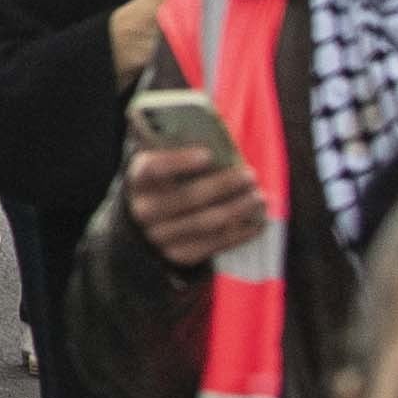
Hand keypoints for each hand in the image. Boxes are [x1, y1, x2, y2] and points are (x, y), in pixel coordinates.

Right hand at [123, 141, 268, 273]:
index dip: (179, 161)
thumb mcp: (163, 163)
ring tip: (259, 197)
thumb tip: (221, 141)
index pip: (154, 168)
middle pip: (189, 198)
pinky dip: (242, 232)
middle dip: (224, 186)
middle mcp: (144, 210)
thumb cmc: (166, 182)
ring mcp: (160, 236)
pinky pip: (215, 244)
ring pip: (207, 222)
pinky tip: (258, 220)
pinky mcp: (179, 255)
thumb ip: (181, 150)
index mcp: (138, 179)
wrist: (146, 224)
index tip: (208, 154)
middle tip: (250, 175)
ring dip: (238, 209)